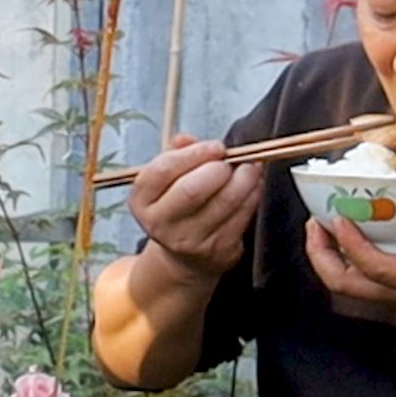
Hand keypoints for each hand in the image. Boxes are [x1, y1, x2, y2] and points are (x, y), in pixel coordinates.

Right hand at [129, 135, 262, 280]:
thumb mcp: (167, 180)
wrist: (185, 256)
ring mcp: (190, 241)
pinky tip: (253, 186)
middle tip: (230, 161)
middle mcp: (160, 224)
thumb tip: (185, 139)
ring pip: (224, 202)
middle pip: (192, 190)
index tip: (216, 146)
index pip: (163, 170)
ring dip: (244, 179)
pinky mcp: (218, 250)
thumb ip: (176, 154)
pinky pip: (242, 216)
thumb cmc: (178, 205)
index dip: (194, 153)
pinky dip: (253, 195)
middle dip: (219, 168)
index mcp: (142, 200)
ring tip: (249, 168)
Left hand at [303, 184, 395, 357]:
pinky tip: (347, 234)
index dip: (351, 243)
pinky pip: (354, 279)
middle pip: (341, 283)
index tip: (339, 217)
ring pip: (343, 284)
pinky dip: (340, 258)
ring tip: (323, 222)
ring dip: (325, 255)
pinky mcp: (390, 295)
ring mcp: (391, 298)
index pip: (374, 268)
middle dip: (319, 252)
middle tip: (315, 219)